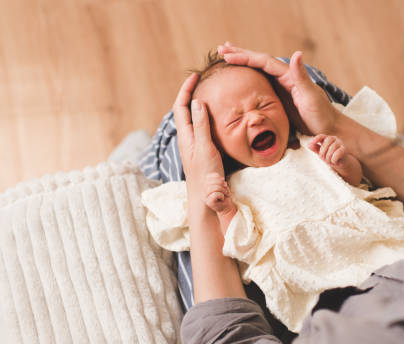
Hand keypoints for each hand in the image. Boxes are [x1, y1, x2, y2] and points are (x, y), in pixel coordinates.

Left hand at [174, 73, 224, 207]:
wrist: (205, 198)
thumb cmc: (205, 176)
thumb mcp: (205, 148)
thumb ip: (202, 126)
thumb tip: (198, 102)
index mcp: (185, 136)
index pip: (180, 106)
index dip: (186, 90)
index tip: (195, 77)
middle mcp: (187, 139)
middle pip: (183, 110)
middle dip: (190, 93)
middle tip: (201, 81)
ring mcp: (193, 146)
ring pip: (192, 119)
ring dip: (197, 104)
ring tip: (207, 93)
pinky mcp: (201, 151)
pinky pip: (200, 128)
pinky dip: (205, 117)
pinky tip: (215, 117)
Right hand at [204, 172, 235, 213]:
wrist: (226, 207)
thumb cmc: (224, 196)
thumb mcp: (223, 186)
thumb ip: (220, 181)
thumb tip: (222, 179)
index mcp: (204, 186)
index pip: (208, 177)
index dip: (217, 177)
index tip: (223, 181)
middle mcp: (203, 191)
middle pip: (210, 182)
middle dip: (221, 184)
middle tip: (226, 189)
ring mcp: (205, 197)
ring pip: (212, 188)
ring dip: (222, 189)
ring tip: (225, 193)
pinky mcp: (208, 202)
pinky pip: (215, 194)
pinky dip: (222, 195)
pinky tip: (222, 198)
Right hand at [218, 42, 338, 135]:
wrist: (329, 130)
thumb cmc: (321, 115)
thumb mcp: (311, 97)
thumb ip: (301, 77)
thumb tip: (297, 53)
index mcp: (289, 76)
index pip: (263, 61)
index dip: (245, 57)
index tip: (227, 56)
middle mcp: (284, 78)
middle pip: (259, 62)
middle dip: (240, 54)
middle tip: (221, 48)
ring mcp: (281, 87)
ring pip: (258, 71)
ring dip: (243, 63)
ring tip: (227, 56)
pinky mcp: (279, 98)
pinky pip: (260, 84)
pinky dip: (249, 78)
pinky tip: (241, 78)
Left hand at [308, 134, 362, 185]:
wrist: (339, 163)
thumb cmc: (329, 157)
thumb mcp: (321, 153)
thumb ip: (315, 149)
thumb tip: (308, 145)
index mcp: (326, 139)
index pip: (321, 136)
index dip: (316, 139)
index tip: (311, 143)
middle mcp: (334, 139)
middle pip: (327, 141)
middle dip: (323, 151)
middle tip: (322, 158)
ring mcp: (339, 143)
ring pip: (332, 147)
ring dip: (328, 157)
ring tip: (329, 161)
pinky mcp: (344, 149)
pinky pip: (338, 152)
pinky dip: (334, 159)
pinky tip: (334, 162)